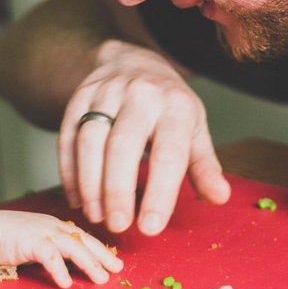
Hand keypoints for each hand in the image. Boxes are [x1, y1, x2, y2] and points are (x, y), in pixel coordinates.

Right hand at [0, 210, 122, 287]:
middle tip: (117, 270)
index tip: (114, 260)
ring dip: (89, 264)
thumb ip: (51, 247)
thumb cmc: (6, 238)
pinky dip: (60, 270)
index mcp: (54, 224)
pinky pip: (50, 257)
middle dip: (102, 255)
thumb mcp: (34, 239)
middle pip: (84, 240)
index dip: (99, 248)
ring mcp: (42, 232)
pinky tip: (66, 283)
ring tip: (100, 279)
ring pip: (73, 247)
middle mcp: (52, 225)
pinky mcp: (30, 241)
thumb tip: (69, 262)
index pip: (83, 236)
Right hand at [57, 40, 230, 235]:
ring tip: (96, 216)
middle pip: (123, 144)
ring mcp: (104, 93)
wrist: (131, 60)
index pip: (168, 152)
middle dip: (118, 189)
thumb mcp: (193, 127)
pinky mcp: (78, 99)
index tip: (150, 227)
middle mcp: (139, 94)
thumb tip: (220, 197)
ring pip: (90, 139)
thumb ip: (203, 164)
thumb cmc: (167, 104)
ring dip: (90, 183)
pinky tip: (76, 199)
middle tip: (118, 226)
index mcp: (175, 105)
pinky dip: (69, 171)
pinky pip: (67, 135)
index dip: (159, 192)